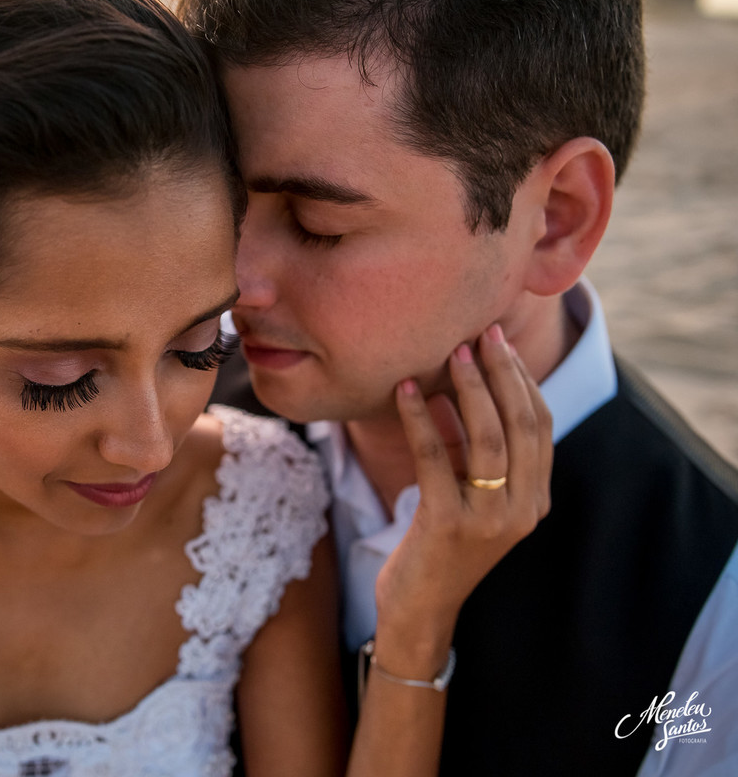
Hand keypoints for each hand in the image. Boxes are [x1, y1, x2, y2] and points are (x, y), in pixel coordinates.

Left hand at [373, 324, 552, 669]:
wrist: (419, 609)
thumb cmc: (440, 546)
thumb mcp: (472, 498)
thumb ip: (478, 455)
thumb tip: (464, 386)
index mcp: (535, 499)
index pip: (540, 426)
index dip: (523, 380)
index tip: (500, 343)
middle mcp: (522, 508)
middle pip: (520, 423)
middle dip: (502, 372)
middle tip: (481, 334)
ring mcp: (489, 519)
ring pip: (486, 437)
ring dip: (468, 388)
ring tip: (451, 353)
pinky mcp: (448, 524)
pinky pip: (435, 458)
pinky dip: (419, 418)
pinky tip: (403, 391)